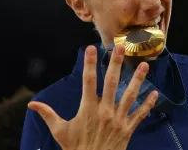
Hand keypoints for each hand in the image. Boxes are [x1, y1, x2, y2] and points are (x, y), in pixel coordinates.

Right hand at [28, 45, 157, 149]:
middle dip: (116, 64)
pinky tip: (155, 93)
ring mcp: (119, 119)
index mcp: (88, 109)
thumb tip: (32, 104)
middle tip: (121, 48)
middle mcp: (105, 111)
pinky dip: (148, 104)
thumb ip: (48, 114)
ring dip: (138, 79)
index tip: (92, 48)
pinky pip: (140, 114)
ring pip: (130, 95)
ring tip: (144, 65)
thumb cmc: (76, 148)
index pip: (88, 81)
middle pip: (112, 83)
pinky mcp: (128, 129)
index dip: (90, 63)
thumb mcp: (59, 131)